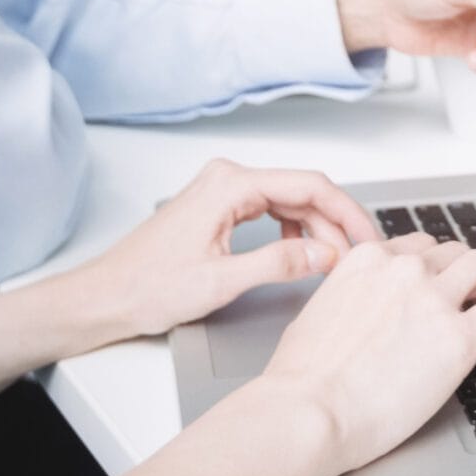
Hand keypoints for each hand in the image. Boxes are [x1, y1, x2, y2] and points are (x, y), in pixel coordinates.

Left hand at [67, 158, 381, 340]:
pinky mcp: (220, 207)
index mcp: (230, 184)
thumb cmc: (148, 287)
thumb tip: (326, 255)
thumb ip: (280, 263)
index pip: (309, 185)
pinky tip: (301, 252)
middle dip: (334, 224)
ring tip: (333, 261)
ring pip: (289, 200)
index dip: (346, 211)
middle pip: (302, 190)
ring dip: (315, 228)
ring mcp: (223, 191)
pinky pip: (271, 209)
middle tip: (356, 259)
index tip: (368, 237)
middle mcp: (227, 178)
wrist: (106, 297)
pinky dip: (293, 229)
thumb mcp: (222, 281)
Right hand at [252, 233, 475, 474]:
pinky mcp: (459, 337)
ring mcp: (434, 299)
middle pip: (452, 253)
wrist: (309, 412)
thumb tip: (364, 310)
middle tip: (469, 300)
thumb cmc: (302, 379)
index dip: (432, 269)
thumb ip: (351, 297)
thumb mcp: (318, 312)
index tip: (437, 287)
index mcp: (367, 260)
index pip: (416, 247)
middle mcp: (404, 270)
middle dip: (463, 275)